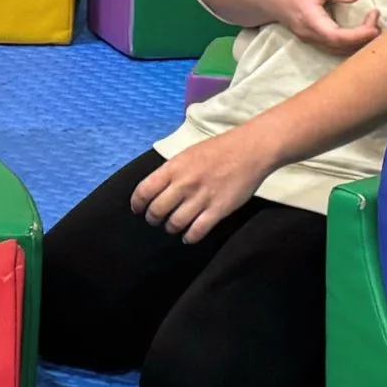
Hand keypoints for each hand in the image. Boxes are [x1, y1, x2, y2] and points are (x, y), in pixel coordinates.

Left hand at [132, 126, 269, 243]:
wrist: (249, 150)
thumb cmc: (218, 149)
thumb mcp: (187, 154)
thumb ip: (171, 171)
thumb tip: (157, 187)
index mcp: (173, 168)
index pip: (144, 190)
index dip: (137, 204)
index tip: (137, 209)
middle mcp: (184, 184)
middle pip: (157, 211)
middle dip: (153, 219)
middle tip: (155, 220)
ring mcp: (201, 198)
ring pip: (175, 223)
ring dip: (171, 228)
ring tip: (172, 227)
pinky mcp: (218, 210)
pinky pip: (197, 231)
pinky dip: (190, 237)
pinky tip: (188, 236)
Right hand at [258, 0, 380, 52]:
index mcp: (310, 20)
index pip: (338, 37)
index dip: (359, 35)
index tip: (375, 23)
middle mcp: (310, 36)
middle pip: (341, 48)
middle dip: (365, 39)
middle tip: (378, 21)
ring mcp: (311, 40)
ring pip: (339, 51)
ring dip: (359, 43)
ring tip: (373, 25)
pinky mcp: (313, 40)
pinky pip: (335, 48)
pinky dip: (351, 43)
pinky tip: (361, 32)